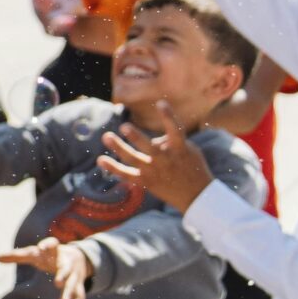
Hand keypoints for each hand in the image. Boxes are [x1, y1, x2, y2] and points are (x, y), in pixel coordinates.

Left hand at [0, 237, 94, 298]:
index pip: (52, 244)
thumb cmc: (49, 255)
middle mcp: (66, 262)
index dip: (47, 244)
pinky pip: (80, 295)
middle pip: (65, 269)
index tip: (42, 247)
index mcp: (55, 251)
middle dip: (62, 276)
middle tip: (57, 283)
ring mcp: (74, 274)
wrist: (78, 256)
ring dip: (69, 294)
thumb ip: (17, 256)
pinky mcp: (78, 284)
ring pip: (73, 284)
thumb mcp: (35, 254)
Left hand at [98, 112, 216, 209]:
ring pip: (134, 159)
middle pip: (150, 148)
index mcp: (180, 149)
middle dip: (137, 138)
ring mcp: (154, 171)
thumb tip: (152, 137)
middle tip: (124, 126)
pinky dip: (113, 168)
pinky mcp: (146, 181)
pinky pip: (127, 174)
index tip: (161, 102)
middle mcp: (166, 160)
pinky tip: (101, 160)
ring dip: (119, 148)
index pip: (176, 130)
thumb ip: (170, 140)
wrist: (196, 196)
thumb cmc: (192, 166)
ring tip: (106, 136)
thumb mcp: (189, 150)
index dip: (169, 117)